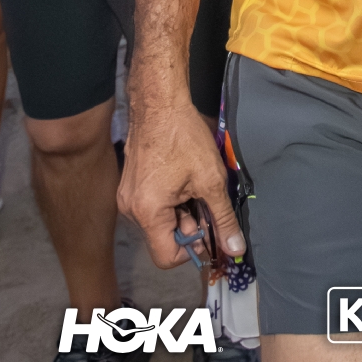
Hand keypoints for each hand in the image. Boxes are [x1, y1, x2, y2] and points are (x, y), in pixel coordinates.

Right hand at [119, 100, 245, 269]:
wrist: (159, 103)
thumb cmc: (184, 138)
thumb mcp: (211, 180)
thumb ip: (222, 219)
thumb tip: (234, 248)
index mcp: (147, 214)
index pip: (166, 258)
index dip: (192, 249)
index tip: (209, 228)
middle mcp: (131, 211)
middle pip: (163, 239)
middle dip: (189, 227)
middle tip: (206, 201)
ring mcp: (127, 197)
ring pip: (159, 222)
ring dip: (181, 212)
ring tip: (195, 186)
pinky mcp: (130, 185)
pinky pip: (152, 206)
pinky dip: (170, 201)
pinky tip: (183, 179)